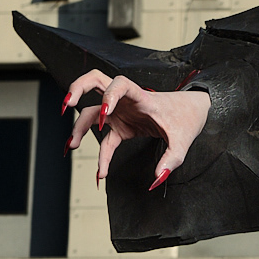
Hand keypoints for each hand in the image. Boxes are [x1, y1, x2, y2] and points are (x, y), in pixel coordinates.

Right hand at [64, 69, 210, 188]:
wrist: (191, 113)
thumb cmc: (185, 119)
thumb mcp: (183, 141)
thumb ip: (171, 159)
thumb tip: (158, 178)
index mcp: (142, 97)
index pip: (120, 83)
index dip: (108, 95)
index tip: (104, 114)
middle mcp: (127, 101)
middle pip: (94, 81)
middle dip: (77, 89)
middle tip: (67, 106)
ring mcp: (122, 112)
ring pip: (92, 111)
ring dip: (79, 126)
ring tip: (71, 145)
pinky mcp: (122, 126)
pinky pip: (106, 139)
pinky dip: (101, 155)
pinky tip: (101, 173)